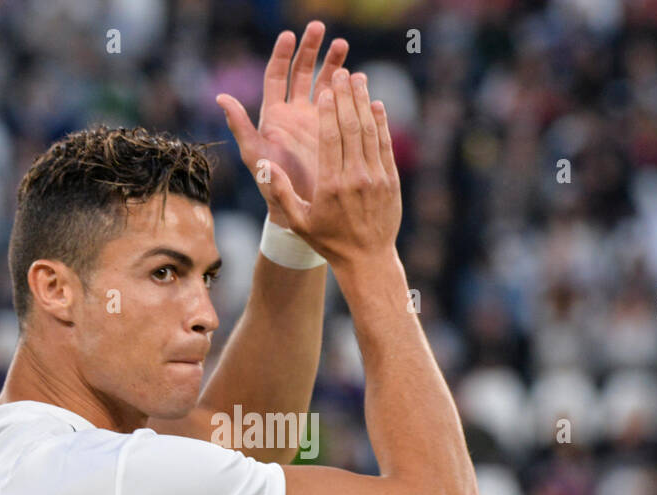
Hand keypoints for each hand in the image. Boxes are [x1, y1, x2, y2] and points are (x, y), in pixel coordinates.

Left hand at [216, 21, 347, 225]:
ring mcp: (315, 122)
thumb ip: (240, 127)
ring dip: (333, 64)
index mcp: (274, 117)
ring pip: (324, 84)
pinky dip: (349, 89)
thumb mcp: (255, 157)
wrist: (301, 211)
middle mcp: (294, 115)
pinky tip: (359, 77)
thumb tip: (221, 97)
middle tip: (319, 28)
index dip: (282, 55)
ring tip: (343, 45)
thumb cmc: (272, 188)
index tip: (289, 35)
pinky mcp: (333, 132)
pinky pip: (342, 104)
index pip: (276, 77)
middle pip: (301, 73)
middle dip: (309, 49)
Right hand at [266, 69, 402, 271]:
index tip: (326, 90)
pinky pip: (385, 145)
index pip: (331, 140)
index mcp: (330, 186)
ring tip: (359, 79)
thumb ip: (282, 192)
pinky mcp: (391, 180)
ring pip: (370, 133)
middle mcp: (355, 179)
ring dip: (364, 103)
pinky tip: (376, 105)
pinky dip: (381, 123)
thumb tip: (265, 164)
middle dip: (346, 98)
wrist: (367, 259)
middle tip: (342, 74)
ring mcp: (376, 178)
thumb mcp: (298, 221)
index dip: (329, 112)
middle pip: (351, 129)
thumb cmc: (328, 240)